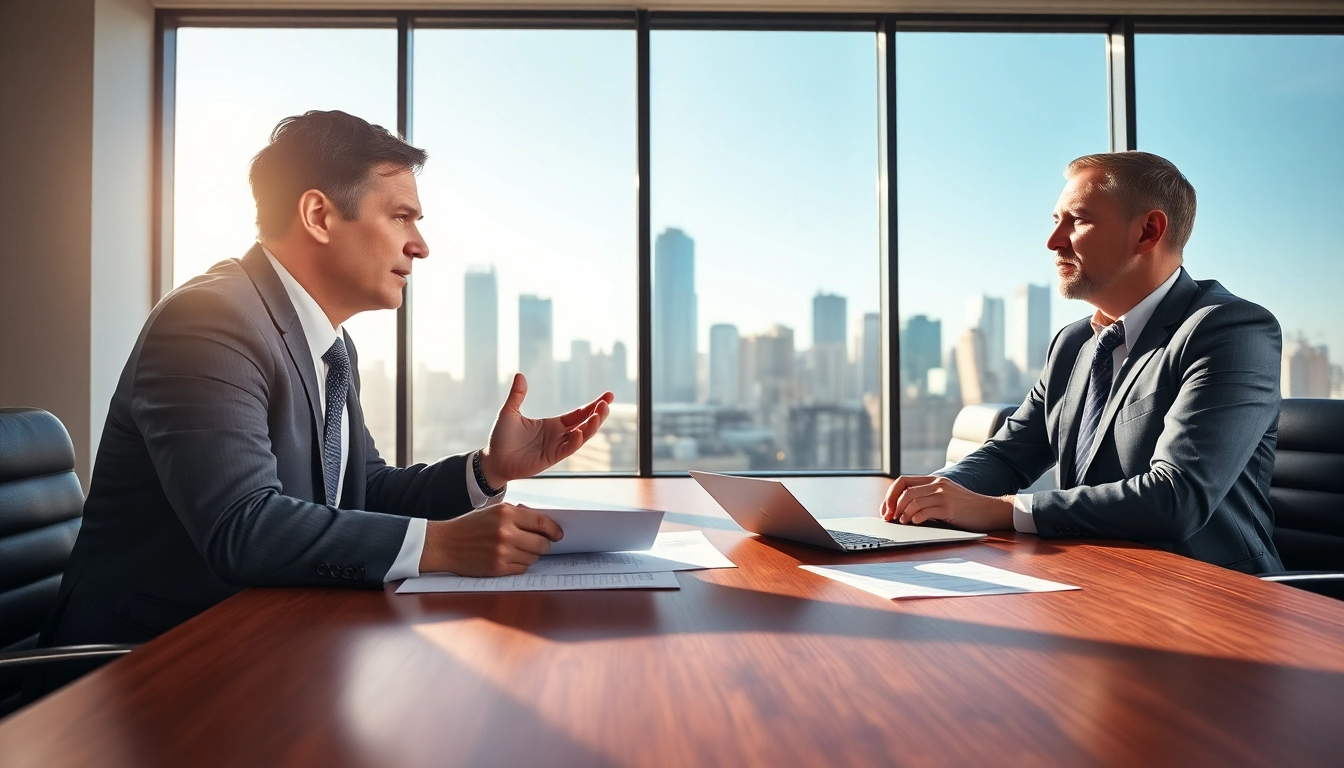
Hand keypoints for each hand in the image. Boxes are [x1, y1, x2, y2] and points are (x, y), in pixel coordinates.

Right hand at [420, 503, 563, 576]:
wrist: (444, 544)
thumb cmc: (470, 526)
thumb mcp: (493, 511)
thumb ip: (518, 515)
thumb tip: (543, 523)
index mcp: (506, 513)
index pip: (542, 522)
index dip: (554, 530)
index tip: (558, 534)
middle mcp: (506, 532)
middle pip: (542, 544)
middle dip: (543, 544)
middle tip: (539, 543)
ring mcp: (502, 552)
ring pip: (533, 558)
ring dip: (530, 555)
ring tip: (517, 550)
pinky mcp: (498, 568)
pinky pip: (522, 569)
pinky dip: (520, 565)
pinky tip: (509, 558)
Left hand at [478, 373, 613, 486]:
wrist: (493, 460)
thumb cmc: (501, 438)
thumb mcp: (509, 412)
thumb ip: (517, 395)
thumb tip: (519, 375)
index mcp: (553, 424)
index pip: (579, 413)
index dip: (593, 405)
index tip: (608, 396)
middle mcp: (559, 435)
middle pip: (585, 424)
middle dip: (598, 414)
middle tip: (607, 403)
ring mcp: (556, 447)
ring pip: (581, 436)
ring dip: (591, 426)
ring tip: (600, 413)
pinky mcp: (550, 458)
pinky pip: (567, 449)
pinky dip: (575, 442)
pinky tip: (579, 432)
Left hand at [879, 475, 1013, 531]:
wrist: (990, 510)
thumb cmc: (966, 507)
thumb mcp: (945, 496)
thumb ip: (928, 498)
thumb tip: (902, 510)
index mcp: (933, 480)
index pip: (903, 481)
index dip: (890, 495)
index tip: (885, 509)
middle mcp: (937, 484)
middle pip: (904, 490)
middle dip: (892, 504)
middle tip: (888, 517)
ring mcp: (943, 495)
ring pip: (912, 500)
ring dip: (902, 512)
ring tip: (900, 521)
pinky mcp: (949, 508)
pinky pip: (925, 511)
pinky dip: (915, 517)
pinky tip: (913, 522)